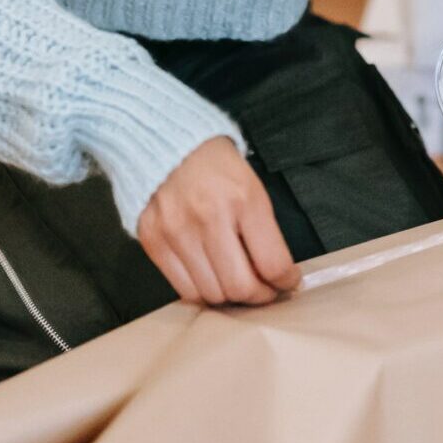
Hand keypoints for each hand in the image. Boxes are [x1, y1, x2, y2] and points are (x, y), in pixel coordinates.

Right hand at [136, 135, 300, 305]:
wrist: (168, 144)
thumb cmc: (218, 168)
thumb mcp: (253, 189)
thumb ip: (263, 233)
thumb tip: (275, 276)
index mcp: (243, 200)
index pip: (273, 263)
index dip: (286, 282)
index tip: (288, 282)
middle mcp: (208, 219)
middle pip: (240, 287)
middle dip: (260, 296)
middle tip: (265, 291)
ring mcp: (177, 232)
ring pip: (212, 294)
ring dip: (230, 298)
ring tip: (237, 284)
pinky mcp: (153, 242)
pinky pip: (183, 288)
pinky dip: (203, 292)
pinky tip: (212, 279)